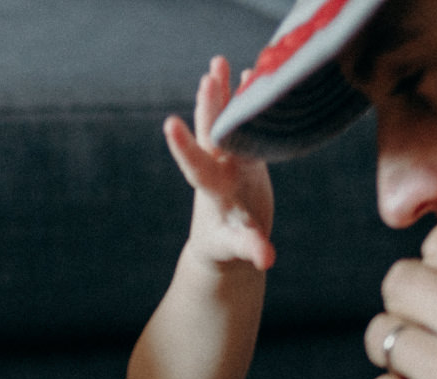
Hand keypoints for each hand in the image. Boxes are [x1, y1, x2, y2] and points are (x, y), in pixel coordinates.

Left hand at [165, 57, 275, 271]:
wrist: (223, 238)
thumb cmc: (226, 247)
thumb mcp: (237, 248)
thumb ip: (251, 248)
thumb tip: (267, 258)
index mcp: (212, 191)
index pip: (195, 167)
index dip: (183, 146)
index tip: (169, 124)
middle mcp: (217, 168)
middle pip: (211, 135)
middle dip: (210, 108)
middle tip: (208, 77)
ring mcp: (229, 158)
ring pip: (223, 121)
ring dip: (220, 93)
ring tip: (217, 61)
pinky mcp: (244, 153)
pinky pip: (241, 121)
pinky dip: (242, 100)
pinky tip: (247, 73)